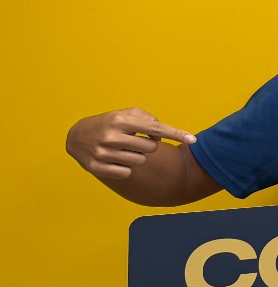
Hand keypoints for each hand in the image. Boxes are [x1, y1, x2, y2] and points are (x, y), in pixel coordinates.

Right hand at [65, 107, 196, 180]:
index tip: (193, 140)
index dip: (176, 133)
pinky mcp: (97, 167)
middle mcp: (112, 136)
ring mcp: (103, 153)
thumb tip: (160, 134)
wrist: (76, 136)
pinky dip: (125, 167)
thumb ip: (147, 119)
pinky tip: (114, 159)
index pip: (155, 128)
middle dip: (148, 144)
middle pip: (151, 147)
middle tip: (134, 140)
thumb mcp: (125, 113)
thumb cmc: (108, 123)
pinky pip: (127, 172)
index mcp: (120, 120)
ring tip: (122, 149)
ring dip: (136, 156)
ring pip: (140, 160)